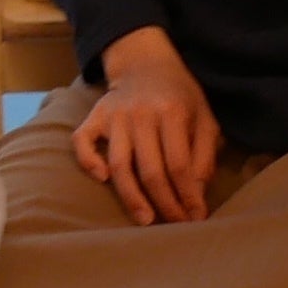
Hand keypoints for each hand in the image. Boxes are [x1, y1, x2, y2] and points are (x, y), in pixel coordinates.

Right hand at [73, 28, 221, 223]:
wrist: (145, 62)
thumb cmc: (180, 95)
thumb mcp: (205, 117)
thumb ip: (204, 154)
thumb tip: (197, 193)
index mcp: (172, 112)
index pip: (180, 166)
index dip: (189, 197)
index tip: (197, 218)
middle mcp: (141, 114)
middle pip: (151, 171)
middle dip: (166, 205)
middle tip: (176, 225)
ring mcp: (114, 116)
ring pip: (120, 165)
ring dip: (132, 197)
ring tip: (146, 220)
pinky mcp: (95, 116)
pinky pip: (82, 141)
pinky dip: (88, 161)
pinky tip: (102, 178)